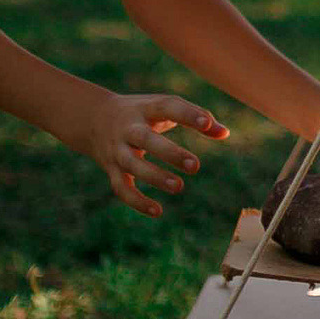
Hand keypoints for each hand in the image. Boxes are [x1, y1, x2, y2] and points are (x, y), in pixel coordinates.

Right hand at [75, 91, 228, 217]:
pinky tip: (158, 211)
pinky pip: (122, 188)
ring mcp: (117, 149)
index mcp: (146, 108)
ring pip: (133, 166)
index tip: (208, 124)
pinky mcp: (111, 169)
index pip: (168, 107)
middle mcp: (129, 128)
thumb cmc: (143, 113)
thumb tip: (225, 133)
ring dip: (155, 177)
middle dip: (169, 153)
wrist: (94, 119)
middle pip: (146, 140)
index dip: (188, 114)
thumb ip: (196, 117)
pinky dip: (137, 201)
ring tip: (179, 186)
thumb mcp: (164, 107)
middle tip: (196, 166)